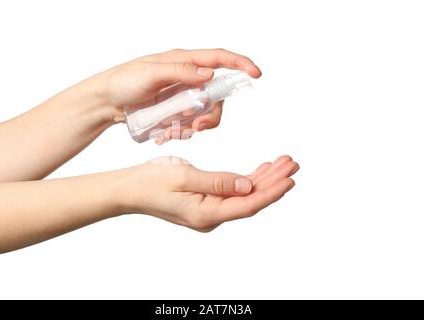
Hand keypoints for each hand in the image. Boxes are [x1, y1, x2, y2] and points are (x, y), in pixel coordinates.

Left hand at [98, 48, 261, 143]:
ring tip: (174, 133)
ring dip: (194, 126)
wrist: (107, 101)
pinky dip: (183, 132)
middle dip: (211, 114)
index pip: (219, 59)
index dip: (240, 64)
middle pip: (216, 95)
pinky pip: (189, 123)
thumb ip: (180, 72)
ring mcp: (182, 96)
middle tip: (197, 126)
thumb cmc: (123, 81)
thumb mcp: (150, 74)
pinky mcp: (175, 111)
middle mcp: (188, 78)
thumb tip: (209, 74)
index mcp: (184, 62)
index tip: (256, 75)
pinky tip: (166, 135)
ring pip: (204, 113)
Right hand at [118, 155, 298, 231]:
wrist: (130, 189)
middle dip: (273, 181)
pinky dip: (248, 180)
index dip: (271, 192)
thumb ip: (218, 182)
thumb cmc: (151, 182)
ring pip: (244, 195)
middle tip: (292, 163)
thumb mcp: (184, 176)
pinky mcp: (206, 203)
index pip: (247, 204)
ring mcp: (209, 211)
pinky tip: (261, 170)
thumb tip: (247, 185)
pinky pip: (233, 193)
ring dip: (264, 179)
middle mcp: (211, 217)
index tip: (290, 179)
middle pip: (250, 199)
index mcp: (206, 213)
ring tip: (283, 163)